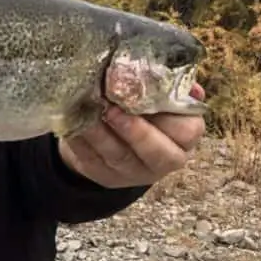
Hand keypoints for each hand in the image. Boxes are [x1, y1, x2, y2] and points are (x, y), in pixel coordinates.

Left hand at [57, 83, 206, 188]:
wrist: (113, 131)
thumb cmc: (141, 106)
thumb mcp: (157, 95)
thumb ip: (167, 85)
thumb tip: (189, 85)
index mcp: (183, 137)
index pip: (187, 131)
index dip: (168, 116)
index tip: (145, 95)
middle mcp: (163, 160)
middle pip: (156, 153)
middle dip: (134, 131)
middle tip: (112, 110)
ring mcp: (132, 172)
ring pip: (118, 156)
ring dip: (100, 133)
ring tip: (86, 111)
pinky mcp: (104, 175)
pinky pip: (91, 159)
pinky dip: (79, 140)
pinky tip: (71, 121)